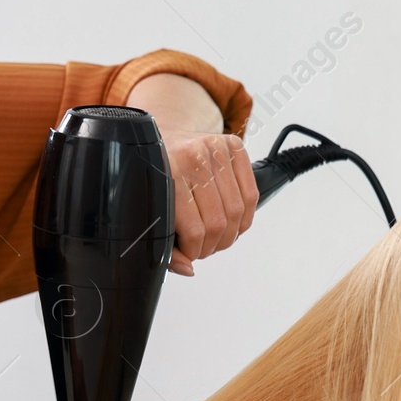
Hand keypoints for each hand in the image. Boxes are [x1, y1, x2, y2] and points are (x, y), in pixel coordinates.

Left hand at [162, 131, 257, 275]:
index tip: (189, 253)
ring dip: (230, 234)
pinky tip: (231, 222)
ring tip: (216, 237)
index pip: (195, 229)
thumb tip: (187, 268)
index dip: (195, 251)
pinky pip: (251, 195)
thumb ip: (164, 242)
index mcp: (168, 171)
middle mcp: (194, 156)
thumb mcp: (150, 205)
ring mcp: (217, 149)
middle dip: (213, 245)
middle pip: (219, 223)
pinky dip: (244, 217)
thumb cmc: (155, 173)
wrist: (161, 132)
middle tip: (203, 247)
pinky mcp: (234, 147)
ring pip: (237, 212)